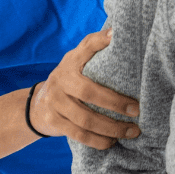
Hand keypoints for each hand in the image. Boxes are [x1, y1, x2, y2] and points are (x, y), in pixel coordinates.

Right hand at [31, 30, 140, 148]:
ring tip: (133, 131)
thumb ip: (94, 48)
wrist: (37, 104)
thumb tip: (117, 32)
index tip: (115, 37)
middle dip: (116, 103)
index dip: (100, 41)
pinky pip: (79, 135)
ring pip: (86, 119)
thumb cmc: (70, 80)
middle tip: (138, 111)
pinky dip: (99, 140)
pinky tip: (113, 141)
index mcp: (70, 61)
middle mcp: (60, 79)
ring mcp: (54, 102)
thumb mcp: (78, 61)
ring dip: (112, 128)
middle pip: (90, 92)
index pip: (86, 46)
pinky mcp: (53, 121)